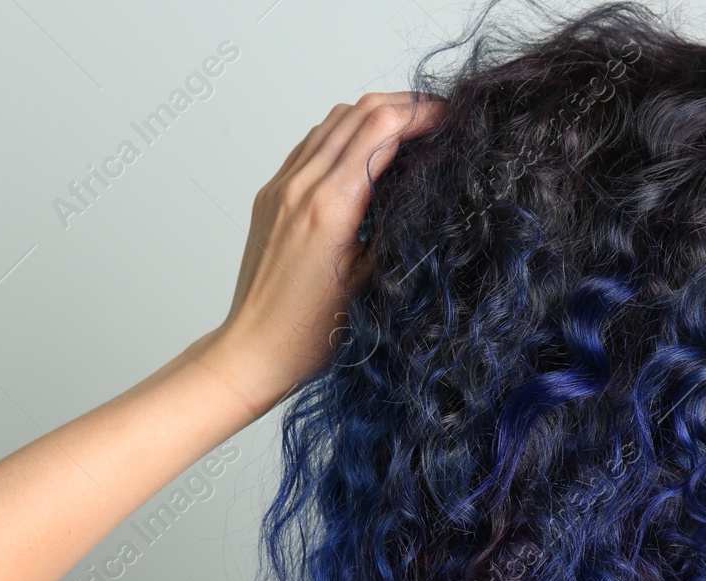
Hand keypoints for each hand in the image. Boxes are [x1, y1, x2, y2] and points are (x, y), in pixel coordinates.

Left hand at [199, 91, 445, 410]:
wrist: (254, 349)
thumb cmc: (312, 332)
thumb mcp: (372, 277)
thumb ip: (397, 220)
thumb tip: (428, 179)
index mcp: (330, 205)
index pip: (381, 127)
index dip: (422, 114)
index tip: (451, 119)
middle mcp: (300, 187)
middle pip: (358, 111)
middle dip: (402, 106)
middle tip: (436, 118)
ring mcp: (280, 188)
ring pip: (331, 122)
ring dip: (371, 116)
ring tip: (405, 132)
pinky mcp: (269, 196)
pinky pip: (309, 145)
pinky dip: (341, 136)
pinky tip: (362, 155)